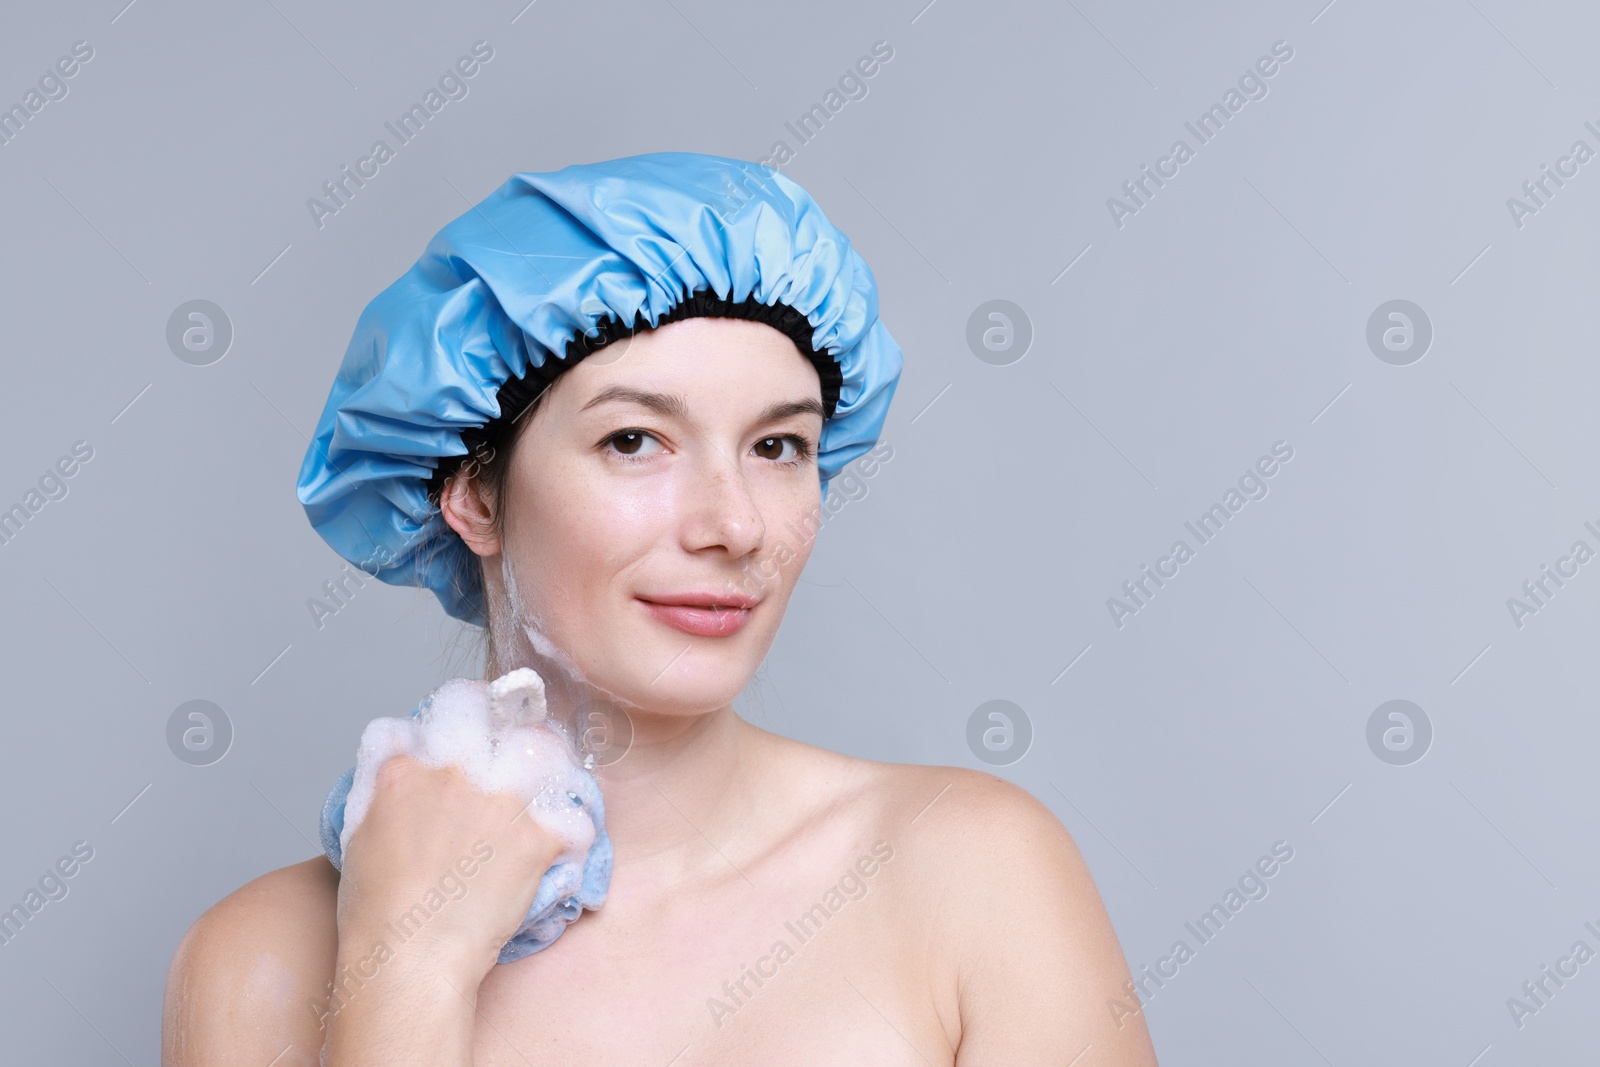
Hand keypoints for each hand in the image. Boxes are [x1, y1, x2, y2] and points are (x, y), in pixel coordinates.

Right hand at [333, 754, 564, 985]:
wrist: (411, 959)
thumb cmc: (377, 915)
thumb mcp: (358, 838)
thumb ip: (384, 794)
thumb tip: (404, 779)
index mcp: (405, 772)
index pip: (438, 728)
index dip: (459, 737)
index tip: (472, 748)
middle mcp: (455, 775)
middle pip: (494, 731)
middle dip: (504, 743)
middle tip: (514, 760)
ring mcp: (500, 802)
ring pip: (539, 758)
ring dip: (542, 772)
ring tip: (544, 790)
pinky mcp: (536, 835)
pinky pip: (572, 817)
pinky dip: (571, 828)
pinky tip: (564, 837)